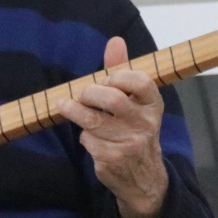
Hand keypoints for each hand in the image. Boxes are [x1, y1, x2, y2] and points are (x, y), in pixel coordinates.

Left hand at [55, 36, 169, 217]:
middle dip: (90, 92)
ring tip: (64, 105)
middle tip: (83, 94)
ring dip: (74, 110)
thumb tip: (115, 40)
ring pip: (93, 120)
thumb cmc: (135, 129)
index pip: (141, 81)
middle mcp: (145, 124)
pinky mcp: (112, 159)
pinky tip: (90, 137)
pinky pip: (88, 139)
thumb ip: (123, 70)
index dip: (118, 76)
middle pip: (112, 98)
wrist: (144, 178)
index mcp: (153, 105)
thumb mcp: (135, 101)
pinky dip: (84, 135)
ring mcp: (129, 143)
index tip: (106, 78)